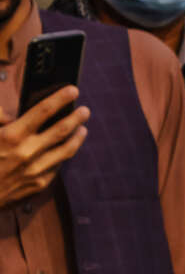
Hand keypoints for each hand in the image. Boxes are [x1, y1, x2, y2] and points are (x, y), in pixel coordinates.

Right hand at [0, 89, 86, 210]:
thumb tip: (8, 114)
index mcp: (11, 136)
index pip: (43, 111)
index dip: (60, 98)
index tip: (72, 90)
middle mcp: (27, 152)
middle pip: (61, 130)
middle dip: (76, 117)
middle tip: (85, 110)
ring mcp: (35, 170)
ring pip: (66, 150)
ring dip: (77, 137)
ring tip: (83, 128)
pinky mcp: (38, 184)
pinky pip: (57, 166)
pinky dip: (63, 155)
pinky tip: (66, 149)